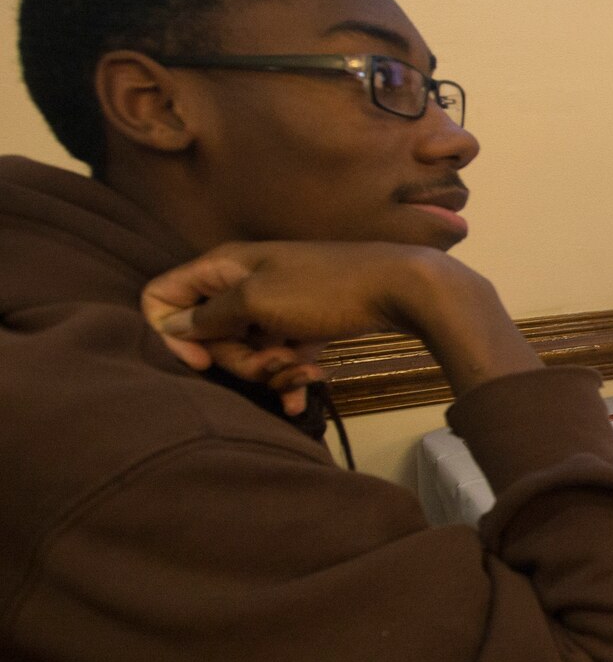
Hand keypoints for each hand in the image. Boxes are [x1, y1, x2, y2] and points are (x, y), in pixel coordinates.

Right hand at [143, 242, 539, 405]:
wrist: (401, 288)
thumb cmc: (325, 289)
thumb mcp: (258, 301)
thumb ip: (212, 315)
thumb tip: (174, 326)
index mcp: (223, 266)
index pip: (162, 295)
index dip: (169, 332)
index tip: (200, 360)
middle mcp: (242, 282)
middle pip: (208, 334)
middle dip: (236, 361)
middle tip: (272, 364)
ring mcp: (274, 305)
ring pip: (246, 350)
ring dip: (268, 371)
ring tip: (302, 373)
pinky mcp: (302, 325)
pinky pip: (279, 356)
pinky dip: (289, 377)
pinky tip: (305, 395)